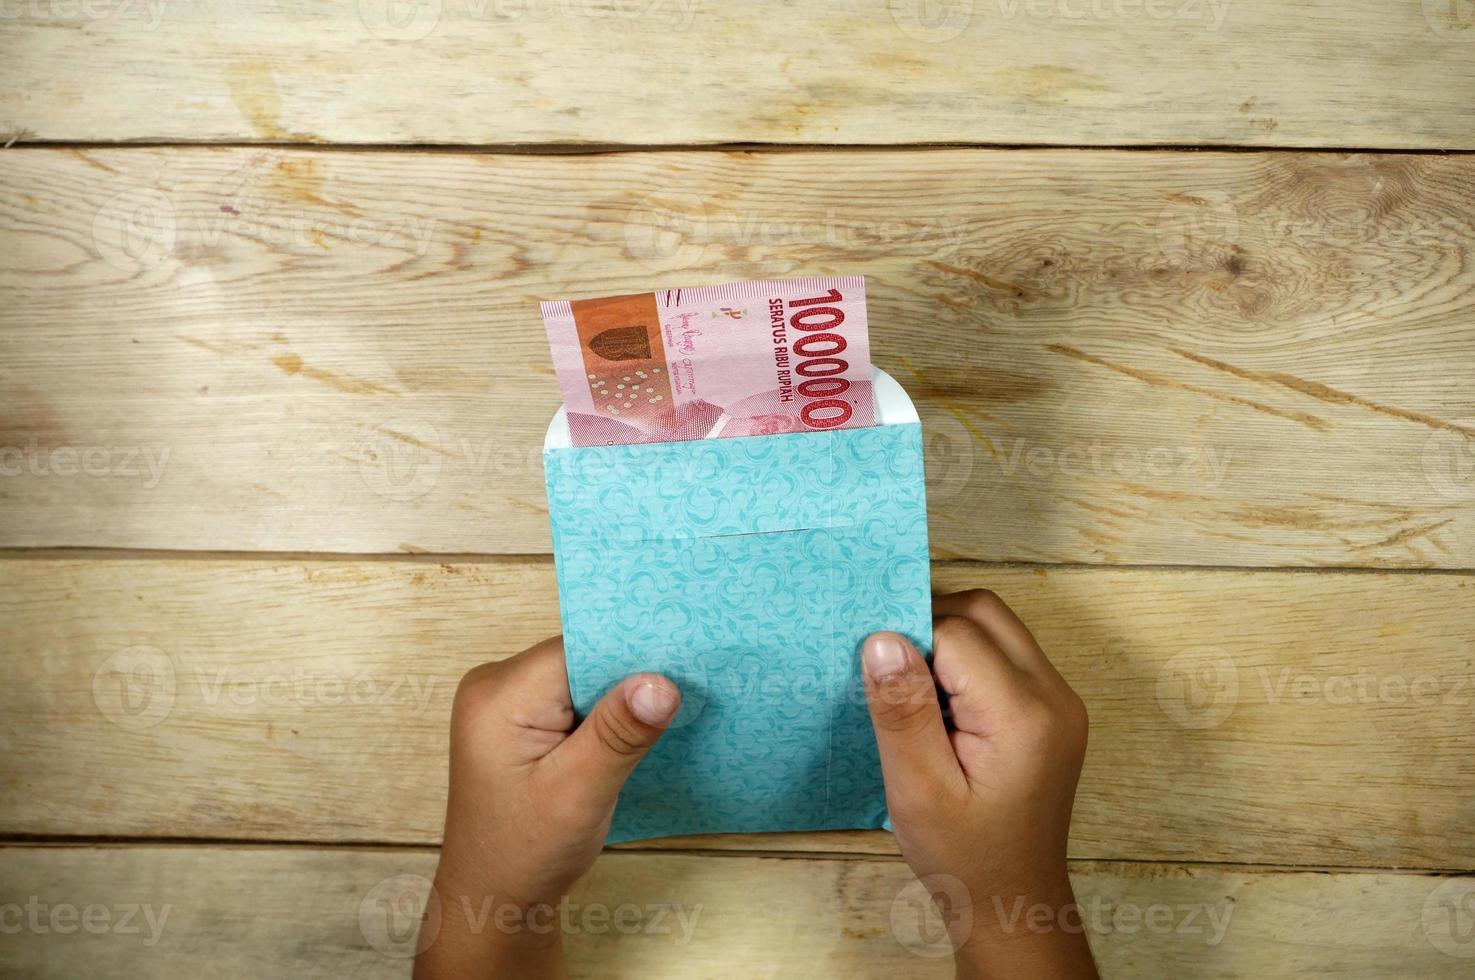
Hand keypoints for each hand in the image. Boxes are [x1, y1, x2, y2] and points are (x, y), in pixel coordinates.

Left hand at [415, 636, 680, 979]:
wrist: (493, 899)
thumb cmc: (525, 853)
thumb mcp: (578, 794)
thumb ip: (619, 734)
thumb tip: (662, 681)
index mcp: (498, 696)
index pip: (579, 650)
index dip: (631, 657)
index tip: (683, 667)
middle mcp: (495, 686)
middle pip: (580, 658)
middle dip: (629, 678)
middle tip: (683, 694)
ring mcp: (505, 702)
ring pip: (581, 677)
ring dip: (619, 699)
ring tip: (660, 719)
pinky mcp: (520, 719)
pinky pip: (573, 696)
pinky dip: (605, 713)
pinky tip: (629, 735)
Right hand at [862, 590, 1096, 978]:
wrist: (1013, 900)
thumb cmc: (962, 856)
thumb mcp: (917, 789)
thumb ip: (903, 710)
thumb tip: (881, 637)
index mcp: (1024, 716)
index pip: (957, 633)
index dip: (909, 642)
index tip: (876, 677)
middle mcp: (1054, 695)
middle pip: (985, 611)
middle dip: (930, 622)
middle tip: (890, 672)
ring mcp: (1059, 700)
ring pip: (996, 625)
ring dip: (948, 638)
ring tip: (914, 690)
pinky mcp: (1052, 708)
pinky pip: (1006, 652)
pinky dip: (966, 658)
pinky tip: (940, 702)